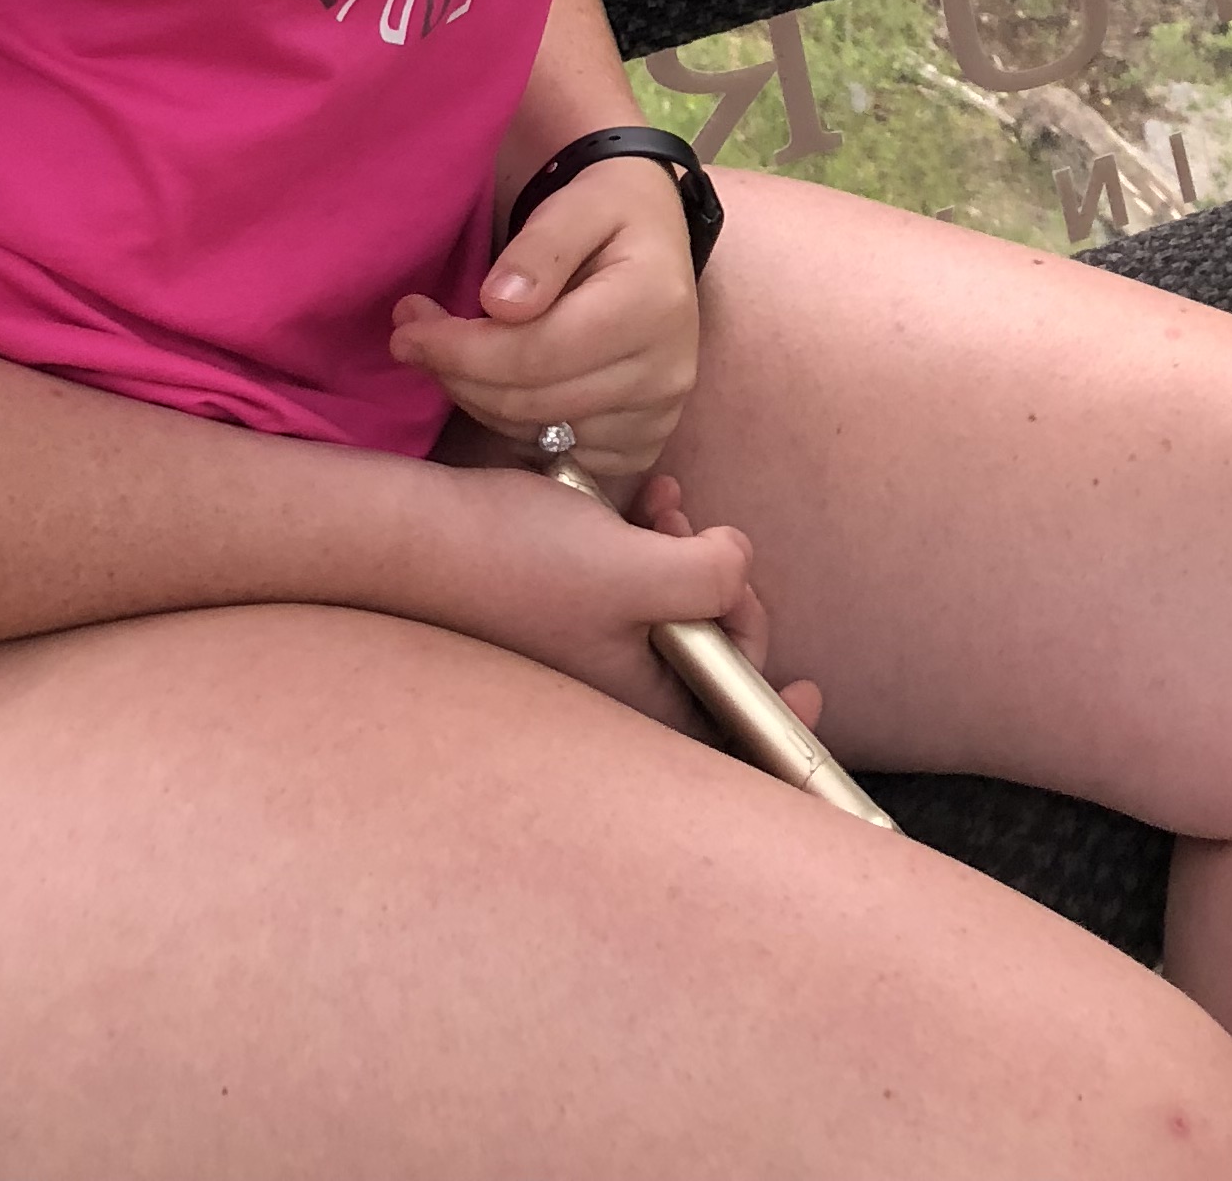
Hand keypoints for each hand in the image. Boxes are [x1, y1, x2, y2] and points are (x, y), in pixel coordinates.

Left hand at [392, 153, 700, 485]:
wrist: (655, 238)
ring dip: (476, 398)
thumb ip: (540, 248)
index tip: (406, 329)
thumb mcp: (577, 203)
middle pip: (530, 401)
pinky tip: (494, 383)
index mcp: (652, 306)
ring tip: (444, 353)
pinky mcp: (642, 444)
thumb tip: (499, 304)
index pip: (536, 354)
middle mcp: (665, 372)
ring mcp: (657, 416)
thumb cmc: (609, 212)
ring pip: (534, 432)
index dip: (461, 350)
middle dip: (456, 373)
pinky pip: (554, 455)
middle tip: (408, 338)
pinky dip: (512, 424)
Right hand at [422, 461, 822, 738]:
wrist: (420, 533)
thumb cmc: (521, 560)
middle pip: (708, 659)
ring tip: (670, 510)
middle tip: (710, 544)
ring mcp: (588, 650)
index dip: (776, 713)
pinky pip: (635, 589)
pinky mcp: (568, 612)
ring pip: (673, 614)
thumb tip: (739, 570)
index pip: (725, 727)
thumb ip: (709, 577)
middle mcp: (613, 687)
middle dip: (724, 593)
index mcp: (635, 702)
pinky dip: (651, 546)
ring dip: (688, 555)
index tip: (811, 691)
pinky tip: (648, 503)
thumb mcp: (635, 569)